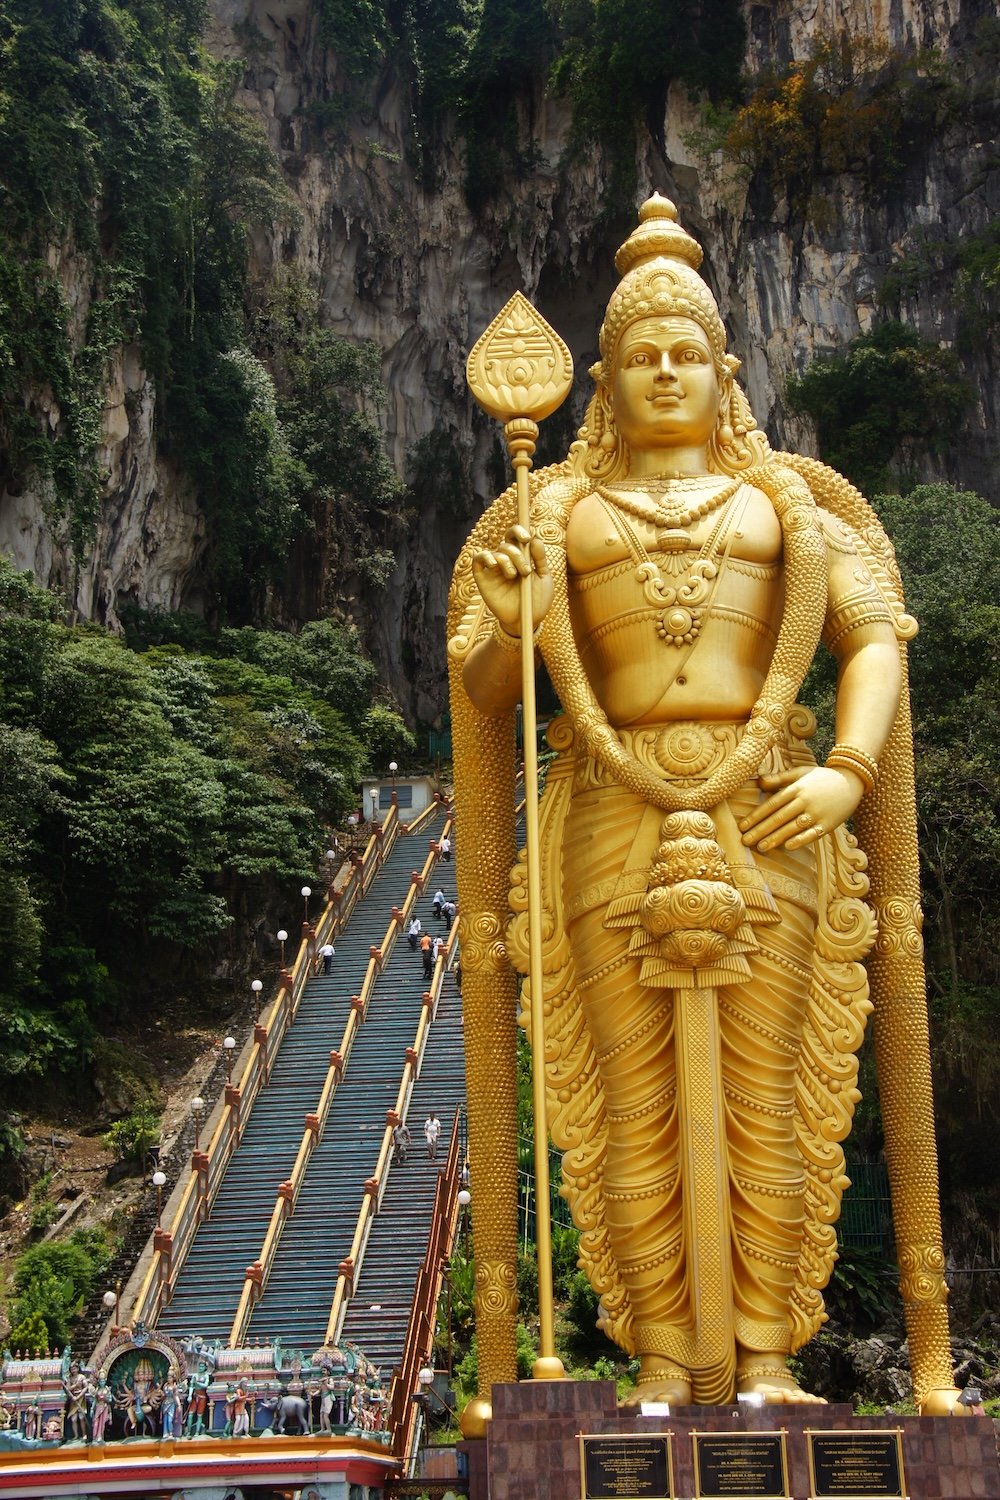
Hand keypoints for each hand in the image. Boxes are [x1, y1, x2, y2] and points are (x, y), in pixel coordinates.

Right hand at [472, 524, 552, 636]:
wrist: (527, 621)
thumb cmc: (537, 600)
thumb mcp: (544, 578)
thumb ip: (540, 559)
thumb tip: (535, 539)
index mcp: (522, 557)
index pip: (516, 536)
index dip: (518, 531)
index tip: (527, 538)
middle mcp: (507, 561)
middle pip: (507, 544)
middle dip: (517, 554)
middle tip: (525, 571)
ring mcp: (494, 570)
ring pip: (496, 553)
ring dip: (507, 561)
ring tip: (514, 576)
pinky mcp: (483, 579)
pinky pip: (478, 560)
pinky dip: (485, 557)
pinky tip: (494, 565)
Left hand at [739, 765, 864, 851]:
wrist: (851, 781)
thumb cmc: (821, 778)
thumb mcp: (800, 772)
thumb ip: (779, 778)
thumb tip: (758, 782)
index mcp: (796, 788)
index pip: (772, 804)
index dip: (756, 816)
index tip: (742, 826)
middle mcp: (805, 801)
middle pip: (779, 818)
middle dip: (761, 830)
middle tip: (745, 841)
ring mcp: (817, 813)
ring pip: (793, 827)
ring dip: (776, 838)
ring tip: (761, 847)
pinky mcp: (829, 823)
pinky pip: (813, 833)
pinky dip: (801, 840)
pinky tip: (787, 846)